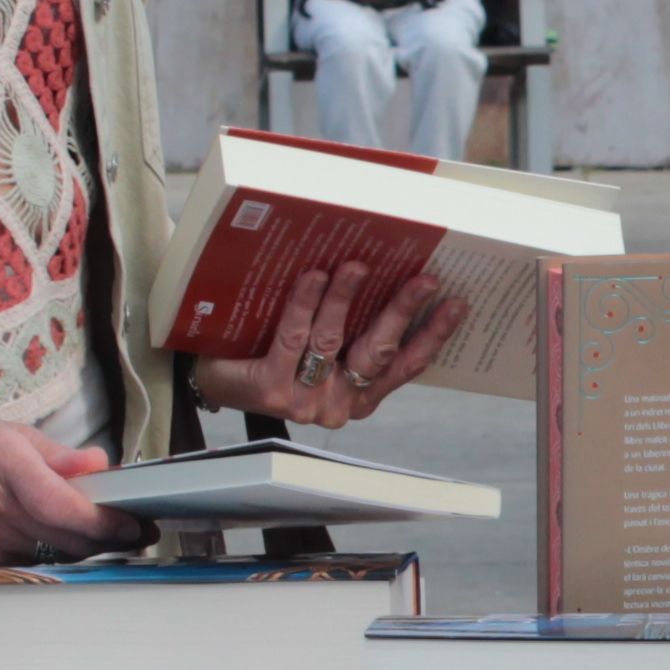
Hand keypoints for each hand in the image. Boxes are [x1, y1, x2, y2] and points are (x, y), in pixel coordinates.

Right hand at [0, 420, 141, 563]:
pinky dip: (55, 557)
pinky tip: (66, 544)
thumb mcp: (10, 436)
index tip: (131, 524)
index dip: (104, 521)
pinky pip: (32, 565)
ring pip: (54, 556)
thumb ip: (58, 454)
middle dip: (108, 538)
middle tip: (135, 533)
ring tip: (105, 536)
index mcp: (4, 464)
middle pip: (66, 537)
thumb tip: (99, 465)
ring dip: (86, 549)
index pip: (64, 506)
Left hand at [190, 262, 467, 426]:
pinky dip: (304, 303)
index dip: (433, 335)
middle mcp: (337, 405)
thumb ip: (355, 330)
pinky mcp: (271, 389)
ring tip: (357, 265)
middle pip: (378, 353)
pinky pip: (293, 337)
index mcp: (358, 397)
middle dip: (403, 311)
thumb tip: (389, 273)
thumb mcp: (324, 351)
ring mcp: (304, 400)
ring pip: (333, 342)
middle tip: (425, 280)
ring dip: (346, 298)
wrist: (214, 379)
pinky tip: (313, 276)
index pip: (405, 366)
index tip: (456, 303)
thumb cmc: (274, 357)